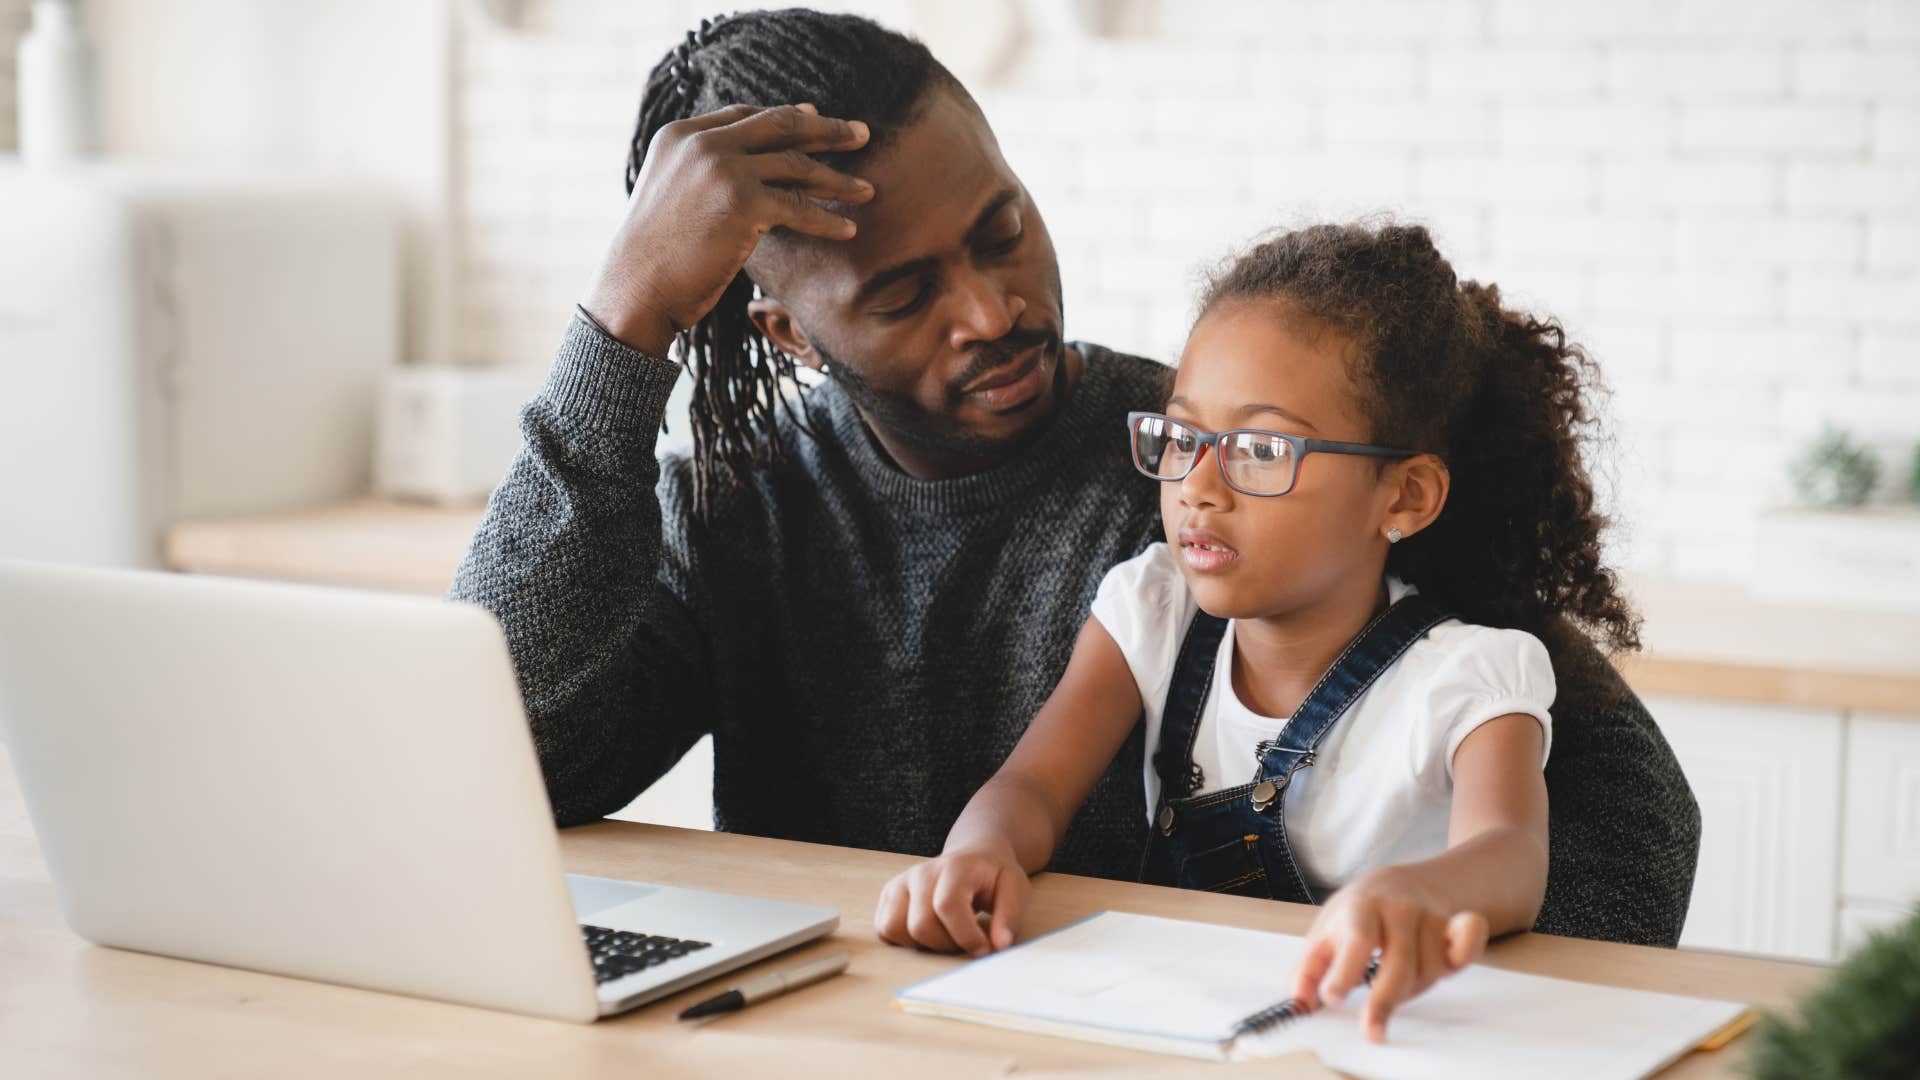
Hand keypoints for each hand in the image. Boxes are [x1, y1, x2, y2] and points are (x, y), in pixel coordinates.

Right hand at [581, 103, 874, 355]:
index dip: (786, 116)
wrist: (636, 290)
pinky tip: (848, 228)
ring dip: (838, 178)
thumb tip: (753, 174)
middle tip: (862, 134)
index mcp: (680, 134)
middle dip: (827, 130)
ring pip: (796, 165)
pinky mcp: (742, 202)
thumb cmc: (655, 258)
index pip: (745, 115)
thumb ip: (703, 173)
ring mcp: (722, 168)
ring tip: (868, 190)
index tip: (817, 118)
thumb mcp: (673, 196)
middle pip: (779, 125)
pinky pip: (799, 206)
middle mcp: (701, 142)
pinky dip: (827, 219)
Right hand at [873, 845, 1030, 957]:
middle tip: (966, 939)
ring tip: (946, 934)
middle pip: (920, 924)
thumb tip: (999, 946)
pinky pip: (884, 929)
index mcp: (954, 867)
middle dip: (947, 944)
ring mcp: (901, 883)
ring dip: (923, 944)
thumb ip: (1009, 916)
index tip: (983, 948)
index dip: (965, 936)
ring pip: (895, 928)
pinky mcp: (889, 896)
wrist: (973, 857)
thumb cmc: (993, 876)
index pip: (947, 906)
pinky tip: (929, 932)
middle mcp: (921, 872)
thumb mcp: (1015, 888)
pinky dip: (905, 940)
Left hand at [1289, 866, 1489, 1043]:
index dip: (1345, 971)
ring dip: (1411, 988)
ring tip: (1393, 979)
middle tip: (1371, 1032)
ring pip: (1428, 970)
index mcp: (1360, 908)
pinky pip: (1467, 947)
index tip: (1332, 998)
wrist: (1405, 882)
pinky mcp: (1457, 925)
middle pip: (1398, 963)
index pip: (1356, 941)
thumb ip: (1310, 968)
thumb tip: (1299, 1003)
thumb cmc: (1360, 913)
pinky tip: (1448, 963)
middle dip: (1384, 1001)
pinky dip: (1462, 957)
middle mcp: (1398, 909)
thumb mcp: (1326, 930)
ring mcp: (1430, 916)